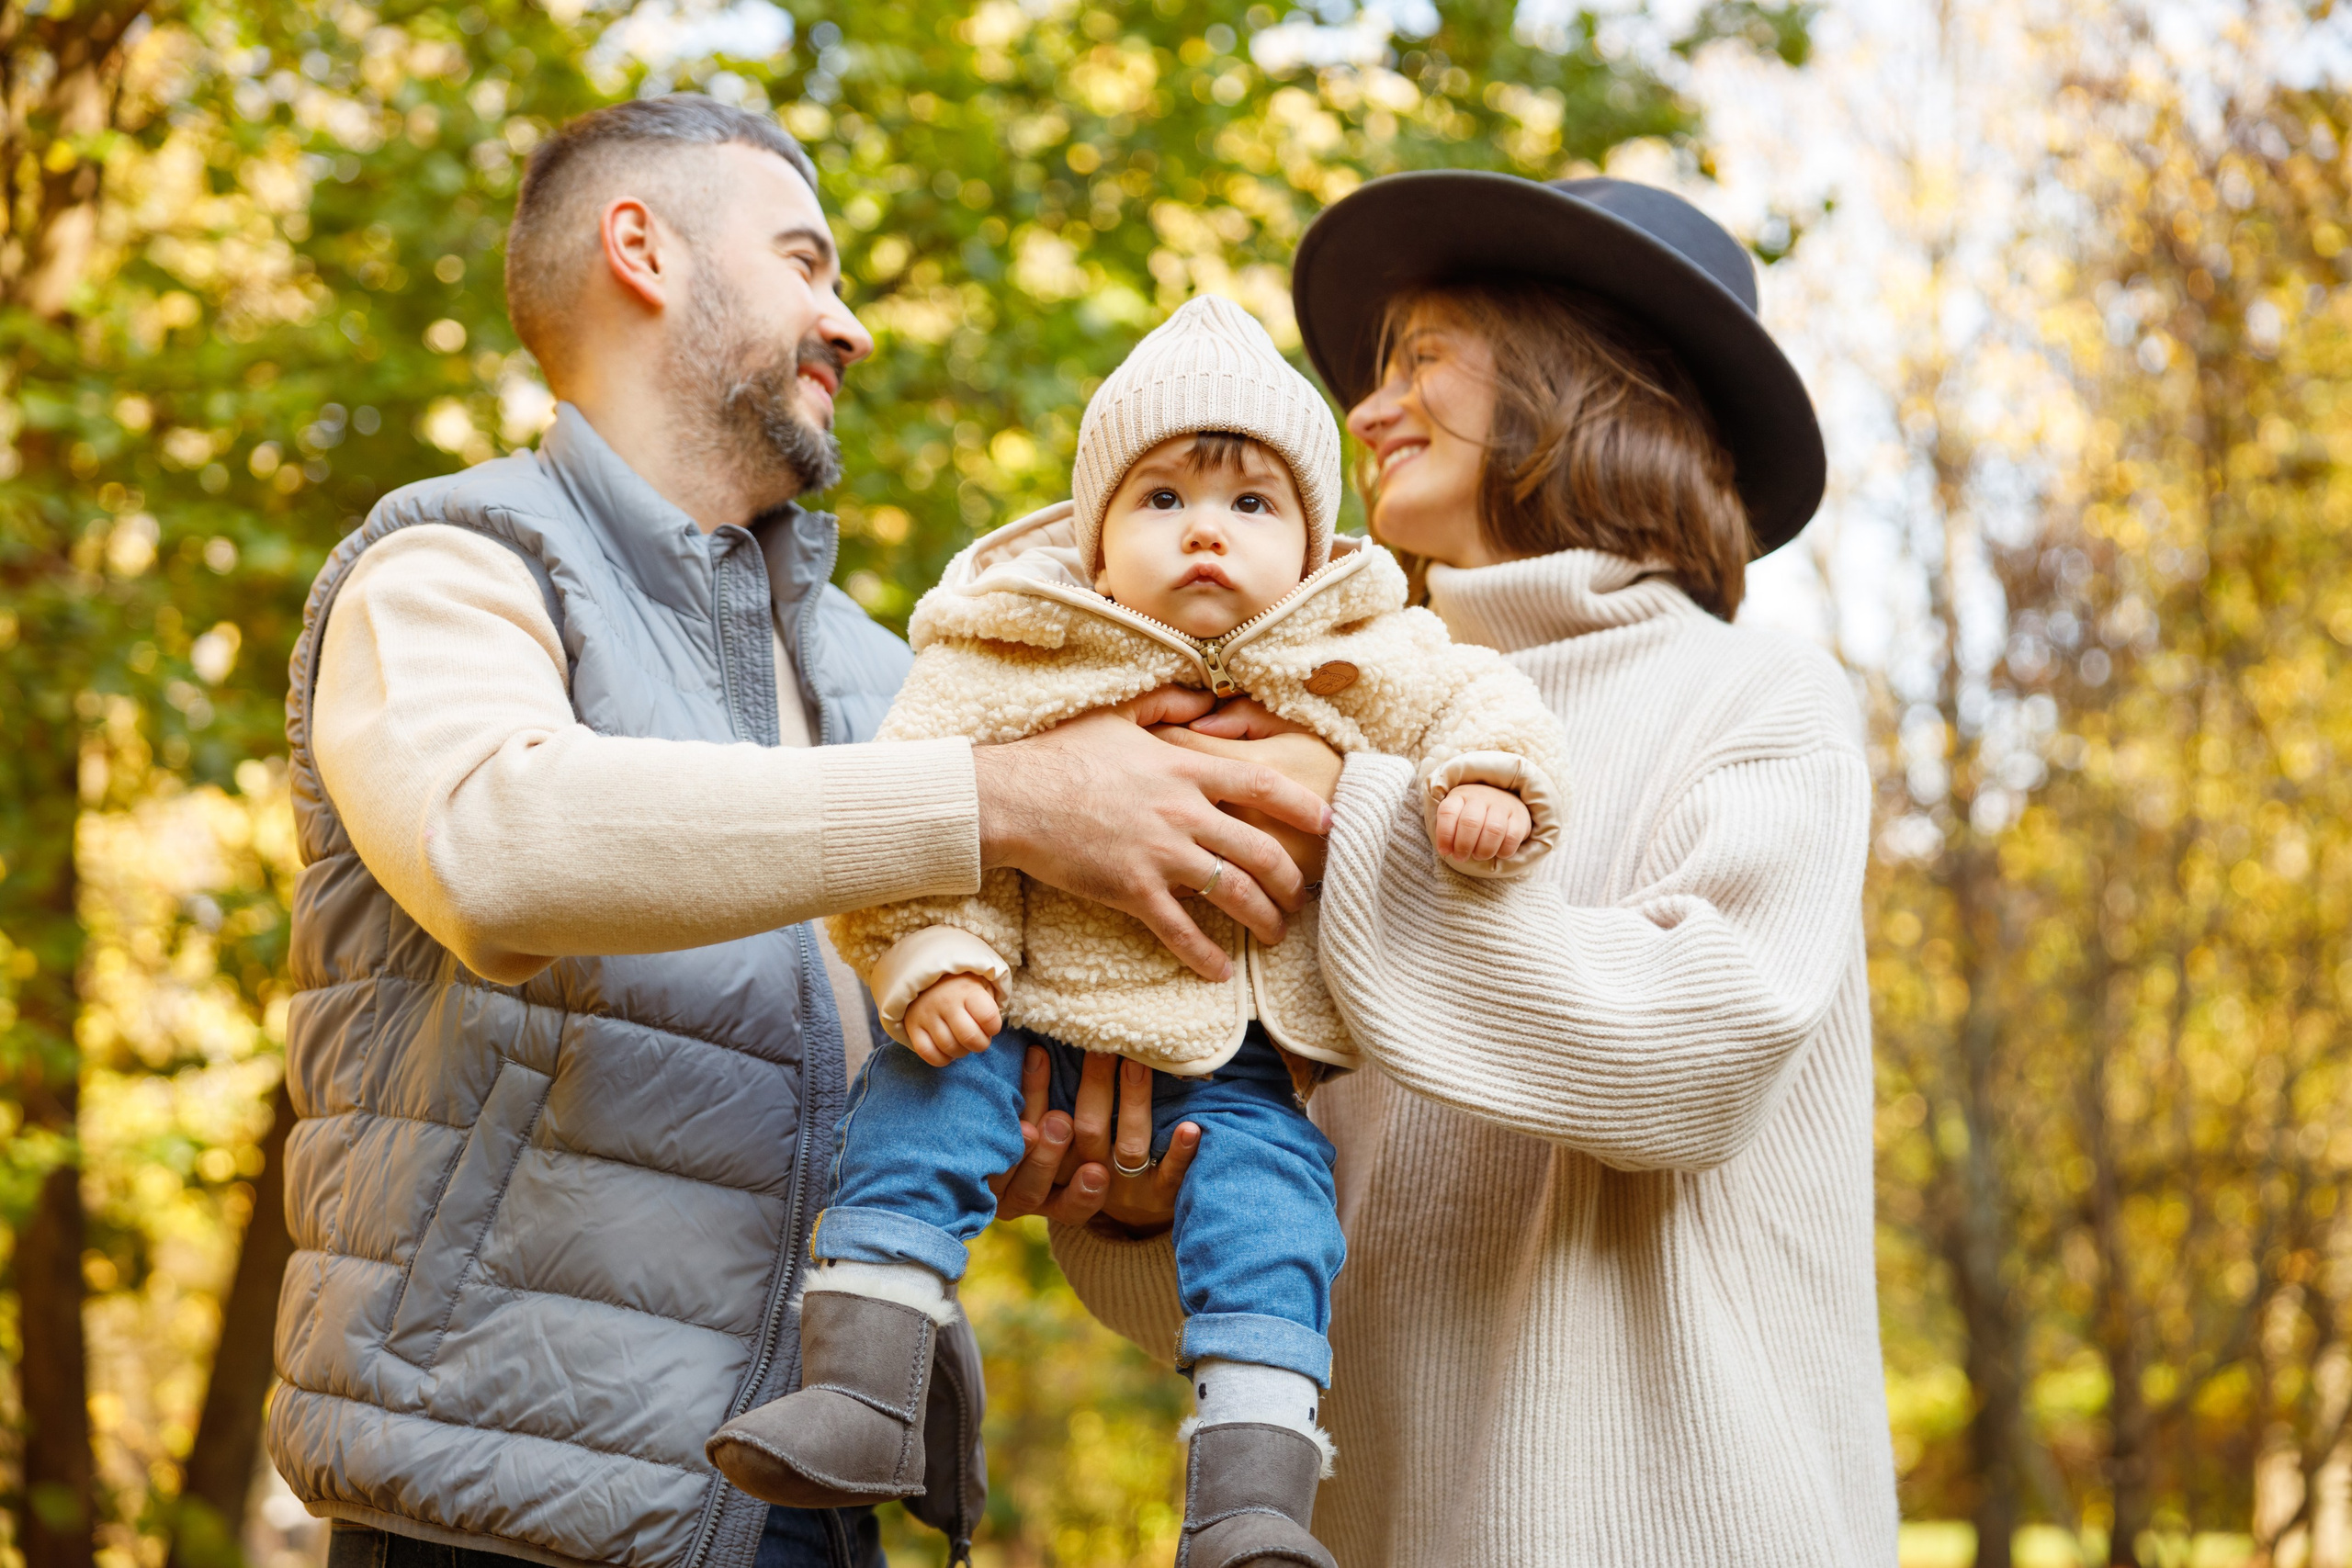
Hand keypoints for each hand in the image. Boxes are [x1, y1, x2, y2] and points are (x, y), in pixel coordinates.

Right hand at [901, 974, 1001, 1066]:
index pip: (988, 1017)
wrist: (925, 972)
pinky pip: (926, 1052)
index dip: (994, 1027)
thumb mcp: (980, 983)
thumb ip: (988, 1004)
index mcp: (966, 990)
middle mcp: (945, 1002)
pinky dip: (940, 1059)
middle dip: (980, 1044)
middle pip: (969, 1037)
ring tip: (962, 1042)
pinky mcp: (912, 1026)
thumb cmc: (960, 984)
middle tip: (978, 1038)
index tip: (990, 1025)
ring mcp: (927, 1014)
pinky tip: (946, 1051)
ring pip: (949, 1047)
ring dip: (961, 1051)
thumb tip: (990, 1030)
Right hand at [972, 689, 1331, 980]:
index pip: (1262, 785)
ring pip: (1233, 892)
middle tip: (1301, 896)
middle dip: (1290, 879)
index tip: (1327, 824)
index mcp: (1185, 768)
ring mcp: (1160, 853)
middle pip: (1260, 849)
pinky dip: (1205, 955)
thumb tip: (1206, 695)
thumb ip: (1169, 705)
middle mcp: (1183, 811)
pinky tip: (1222, 972)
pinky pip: (1181, 930)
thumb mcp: (1119, 716)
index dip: (1303, 807)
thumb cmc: (1061, 754)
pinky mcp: (1132, 889)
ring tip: (1275, 933)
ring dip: (1263, 917)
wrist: (1014, 797)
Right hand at [990, 1047, 1195, 1234]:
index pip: (1035, 1130)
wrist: (1132, 1218)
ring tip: (1136, 1065)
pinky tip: (1190, 1127)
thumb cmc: (1085, 1159)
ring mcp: (1124, 1189)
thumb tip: (1033, 1045)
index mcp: (1050, 1165)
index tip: (1039, 1054)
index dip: (1035, 1094)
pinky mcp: (1160, 1197)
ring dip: (1133, 1105)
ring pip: (1127, 1148)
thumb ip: (1038, 1107)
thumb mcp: (1052, 1144)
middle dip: (1094, 1090)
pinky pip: (1171, 1176)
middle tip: (1097, 1052)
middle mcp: (1085, 1177)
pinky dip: (1180, 1152)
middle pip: (1083, 1136)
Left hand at [1434, 782, 1530, 862]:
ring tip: (1479, 856)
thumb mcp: (1456, 817)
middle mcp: (1481, 797)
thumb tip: (1446, 851)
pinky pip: (1512, 837)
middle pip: (1470, 822)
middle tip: (1461, 857)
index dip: (1444, 835)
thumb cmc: (1473, 816)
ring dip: (1484, 850)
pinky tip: (1498, 853)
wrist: (1503, 802)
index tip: (1445, 851)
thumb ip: (1449, 832)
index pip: (1448, 812)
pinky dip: (1504, 851)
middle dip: (1464, 846)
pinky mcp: (1520, 816)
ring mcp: (1502, 804)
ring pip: (1493, 830)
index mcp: (1460, 796)